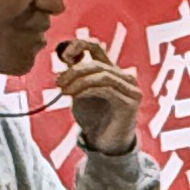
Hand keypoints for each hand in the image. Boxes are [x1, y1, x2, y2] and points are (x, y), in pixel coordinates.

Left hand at [55, 34, 142, 156]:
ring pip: (102, 75)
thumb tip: (65, 58)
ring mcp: (130, 89)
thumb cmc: (92, 118)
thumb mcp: (79, 93)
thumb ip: (75, 76)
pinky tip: (76, 96)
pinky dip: (88, 90)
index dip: (79, 45)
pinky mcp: (130, 102)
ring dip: (79, 81)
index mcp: (111, 71)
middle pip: (96, 64)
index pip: (96, 47)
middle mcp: (124, 77)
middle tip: (58, 83)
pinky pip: (107, 89)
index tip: (65, 57)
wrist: (104, 144)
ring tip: (65, 92)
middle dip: (74, 72)